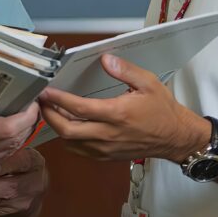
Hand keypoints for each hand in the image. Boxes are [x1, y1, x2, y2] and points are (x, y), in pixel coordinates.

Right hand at [0, 64, 39, 178]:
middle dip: (28, 126)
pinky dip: (6, 148)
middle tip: (34, 108)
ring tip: (25, 119)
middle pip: (13, 142)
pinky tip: (6, 136)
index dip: (26, 117)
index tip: (34, 103)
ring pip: (6, 153)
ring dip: (20, 138)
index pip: (7, 129)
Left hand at [39, 54, 208, 162]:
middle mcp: (109, 134)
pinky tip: (68, 126)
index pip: (80, 109)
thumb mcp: (148, 83)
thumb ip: (125, 70)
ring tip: (52, 111)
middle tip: (42, 102)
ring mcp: (106, 148)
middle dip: (49, 116)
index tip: (46, 92)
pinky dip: (69, 140)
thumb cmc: (162, 110)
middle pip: (68, 130)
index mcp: (118, 114)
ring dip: (58, 127)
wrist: (175, 138)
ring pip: (71, 143)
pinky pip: (80, 151)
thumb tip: (105, 59)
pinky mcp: (107, 157)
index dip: (59, 100)